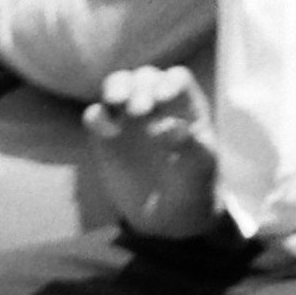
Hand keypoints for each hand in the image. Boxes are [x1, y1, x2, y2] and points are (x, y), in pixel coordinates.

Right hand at [83, 66, 224, 242]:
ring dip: (116, 88)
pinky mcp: (106, 139)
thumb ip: (190, 148)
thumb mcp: (199, 170)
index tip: (162, 100)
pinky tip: (105, 132)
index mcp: (186, 107)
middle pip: (145, 76)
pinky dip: (96, 116)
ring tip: (117, 102)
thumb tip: (169, 127)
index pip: (176, 78)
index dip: (168, 82)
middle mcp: (157, 106)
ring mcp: (130, 120)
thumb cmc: (194, 186)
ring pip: (118, 86)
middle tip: (139, 111)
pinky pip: (96, 115)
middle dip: (140, 86)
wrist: (170, 217)